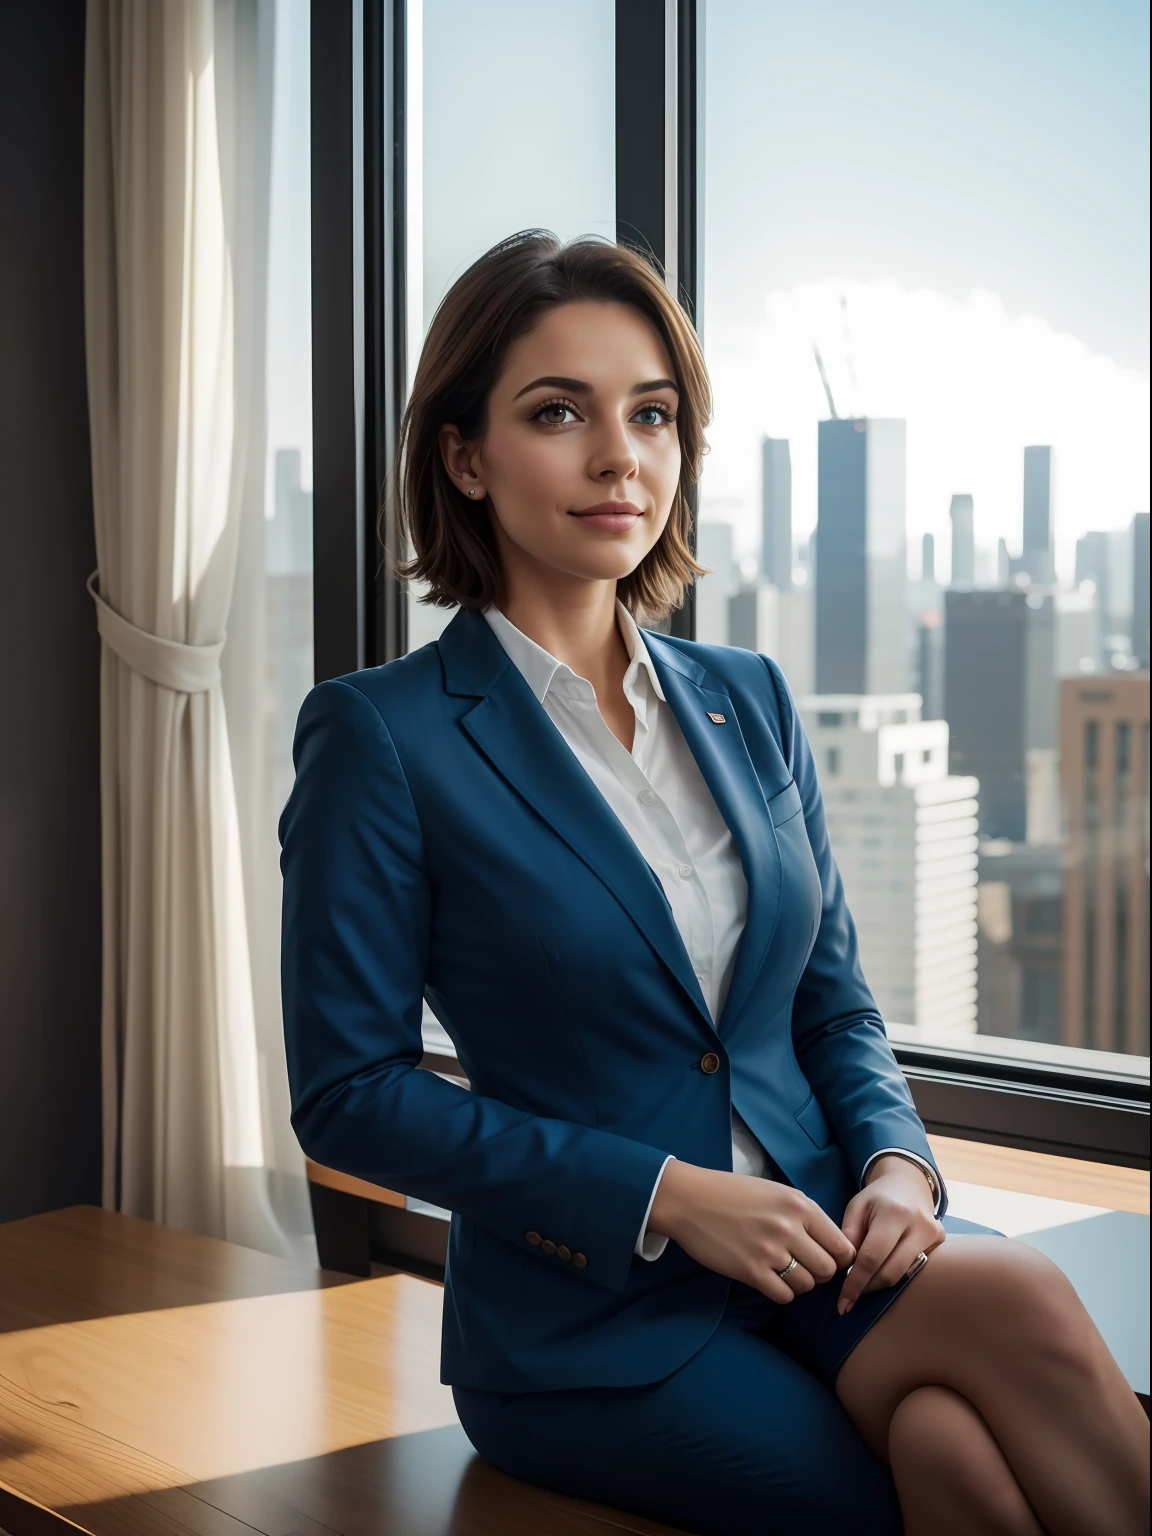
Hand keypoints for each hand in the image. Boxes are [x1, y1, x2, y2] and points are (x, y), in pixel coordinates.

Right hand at [647, 1161, 856, 1303]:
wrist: (690, 1200)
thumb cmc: (733, 1194)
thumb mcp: (776, 1192)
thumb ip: (804, 1214)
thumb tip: (832, 1245)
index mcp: (799, 1205)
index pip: (841, 1246)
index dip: (839, 1258)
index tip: (827, 1259)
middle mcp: (788, 1227)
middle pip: (828, 1269)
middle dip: (820, 1273)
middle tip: (804, 1268)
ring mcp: (770, 1250)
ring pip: (807, 1285)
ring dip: (798, 1283)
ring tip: (782, 1271)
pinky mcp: (751, 1271)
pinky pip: (784, 1296)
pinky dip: (780, 1292)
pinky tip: (768, 1278)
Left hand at [837, 1155, 945, 1313]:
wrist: (908, 1184)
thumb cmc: (877, 1198)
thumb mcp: (856, 1207)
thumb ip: (848, 1235)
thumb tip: (843, 1268)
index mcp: (894, 1212)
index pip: (872, 1257)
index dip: (855, 1283)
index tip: (843, 1303)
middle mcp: (919, 1225)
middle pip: (890, 1272)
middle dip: (867, 1288)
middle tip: (849, 1294)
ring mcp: (934, 1235)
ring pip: (903, 1276)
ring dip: (879, 1284)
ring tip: (862, 1283)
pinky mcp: (941, 1242)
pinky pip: (914, 1270)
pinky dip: (894, 1275)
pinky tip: (881, 1273)